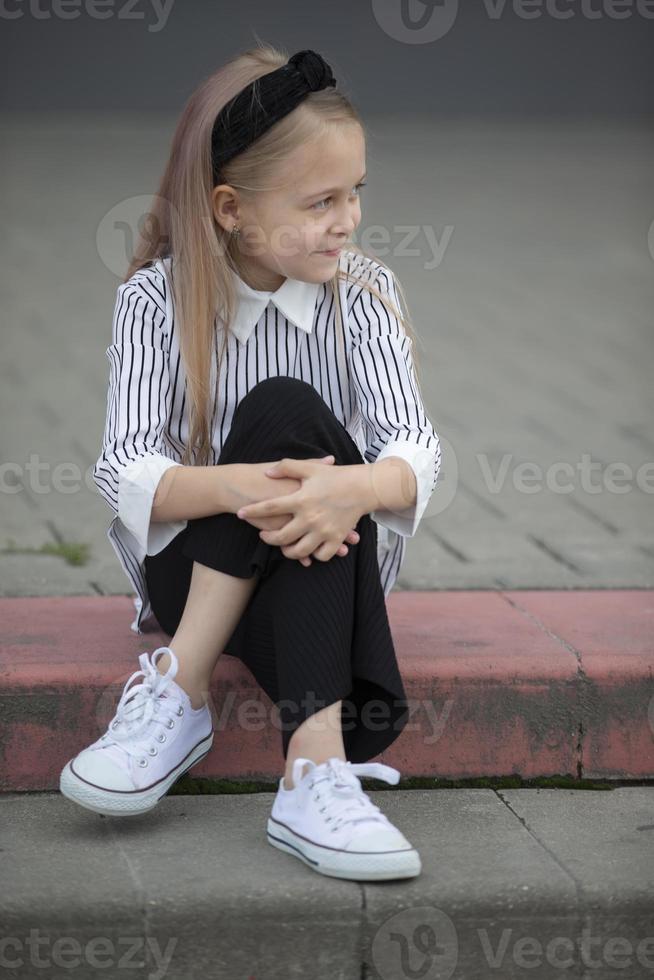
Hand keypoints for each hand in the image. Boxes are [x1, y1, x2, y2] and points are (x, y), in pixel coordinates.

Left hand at [236, 456, 363, 562]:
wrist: (363, 488)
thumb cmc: (335, 476)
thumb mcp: (310, 468)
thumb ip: (287, 467)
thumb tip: (267, 472)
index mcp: (301, 499)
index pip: (270, 507)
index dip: (252, 511)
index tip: (240, 513)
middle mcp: (310, 518)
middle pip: (281, 537)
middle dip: (267, 538)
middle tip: (263, 535)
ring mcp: (324, 531)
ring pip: (299, 551)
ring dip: (287, 551)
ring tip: (283, 546)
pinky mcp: (336, 539)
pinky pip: (321, 555)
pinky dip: (313, 555)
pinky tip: (309, 549)